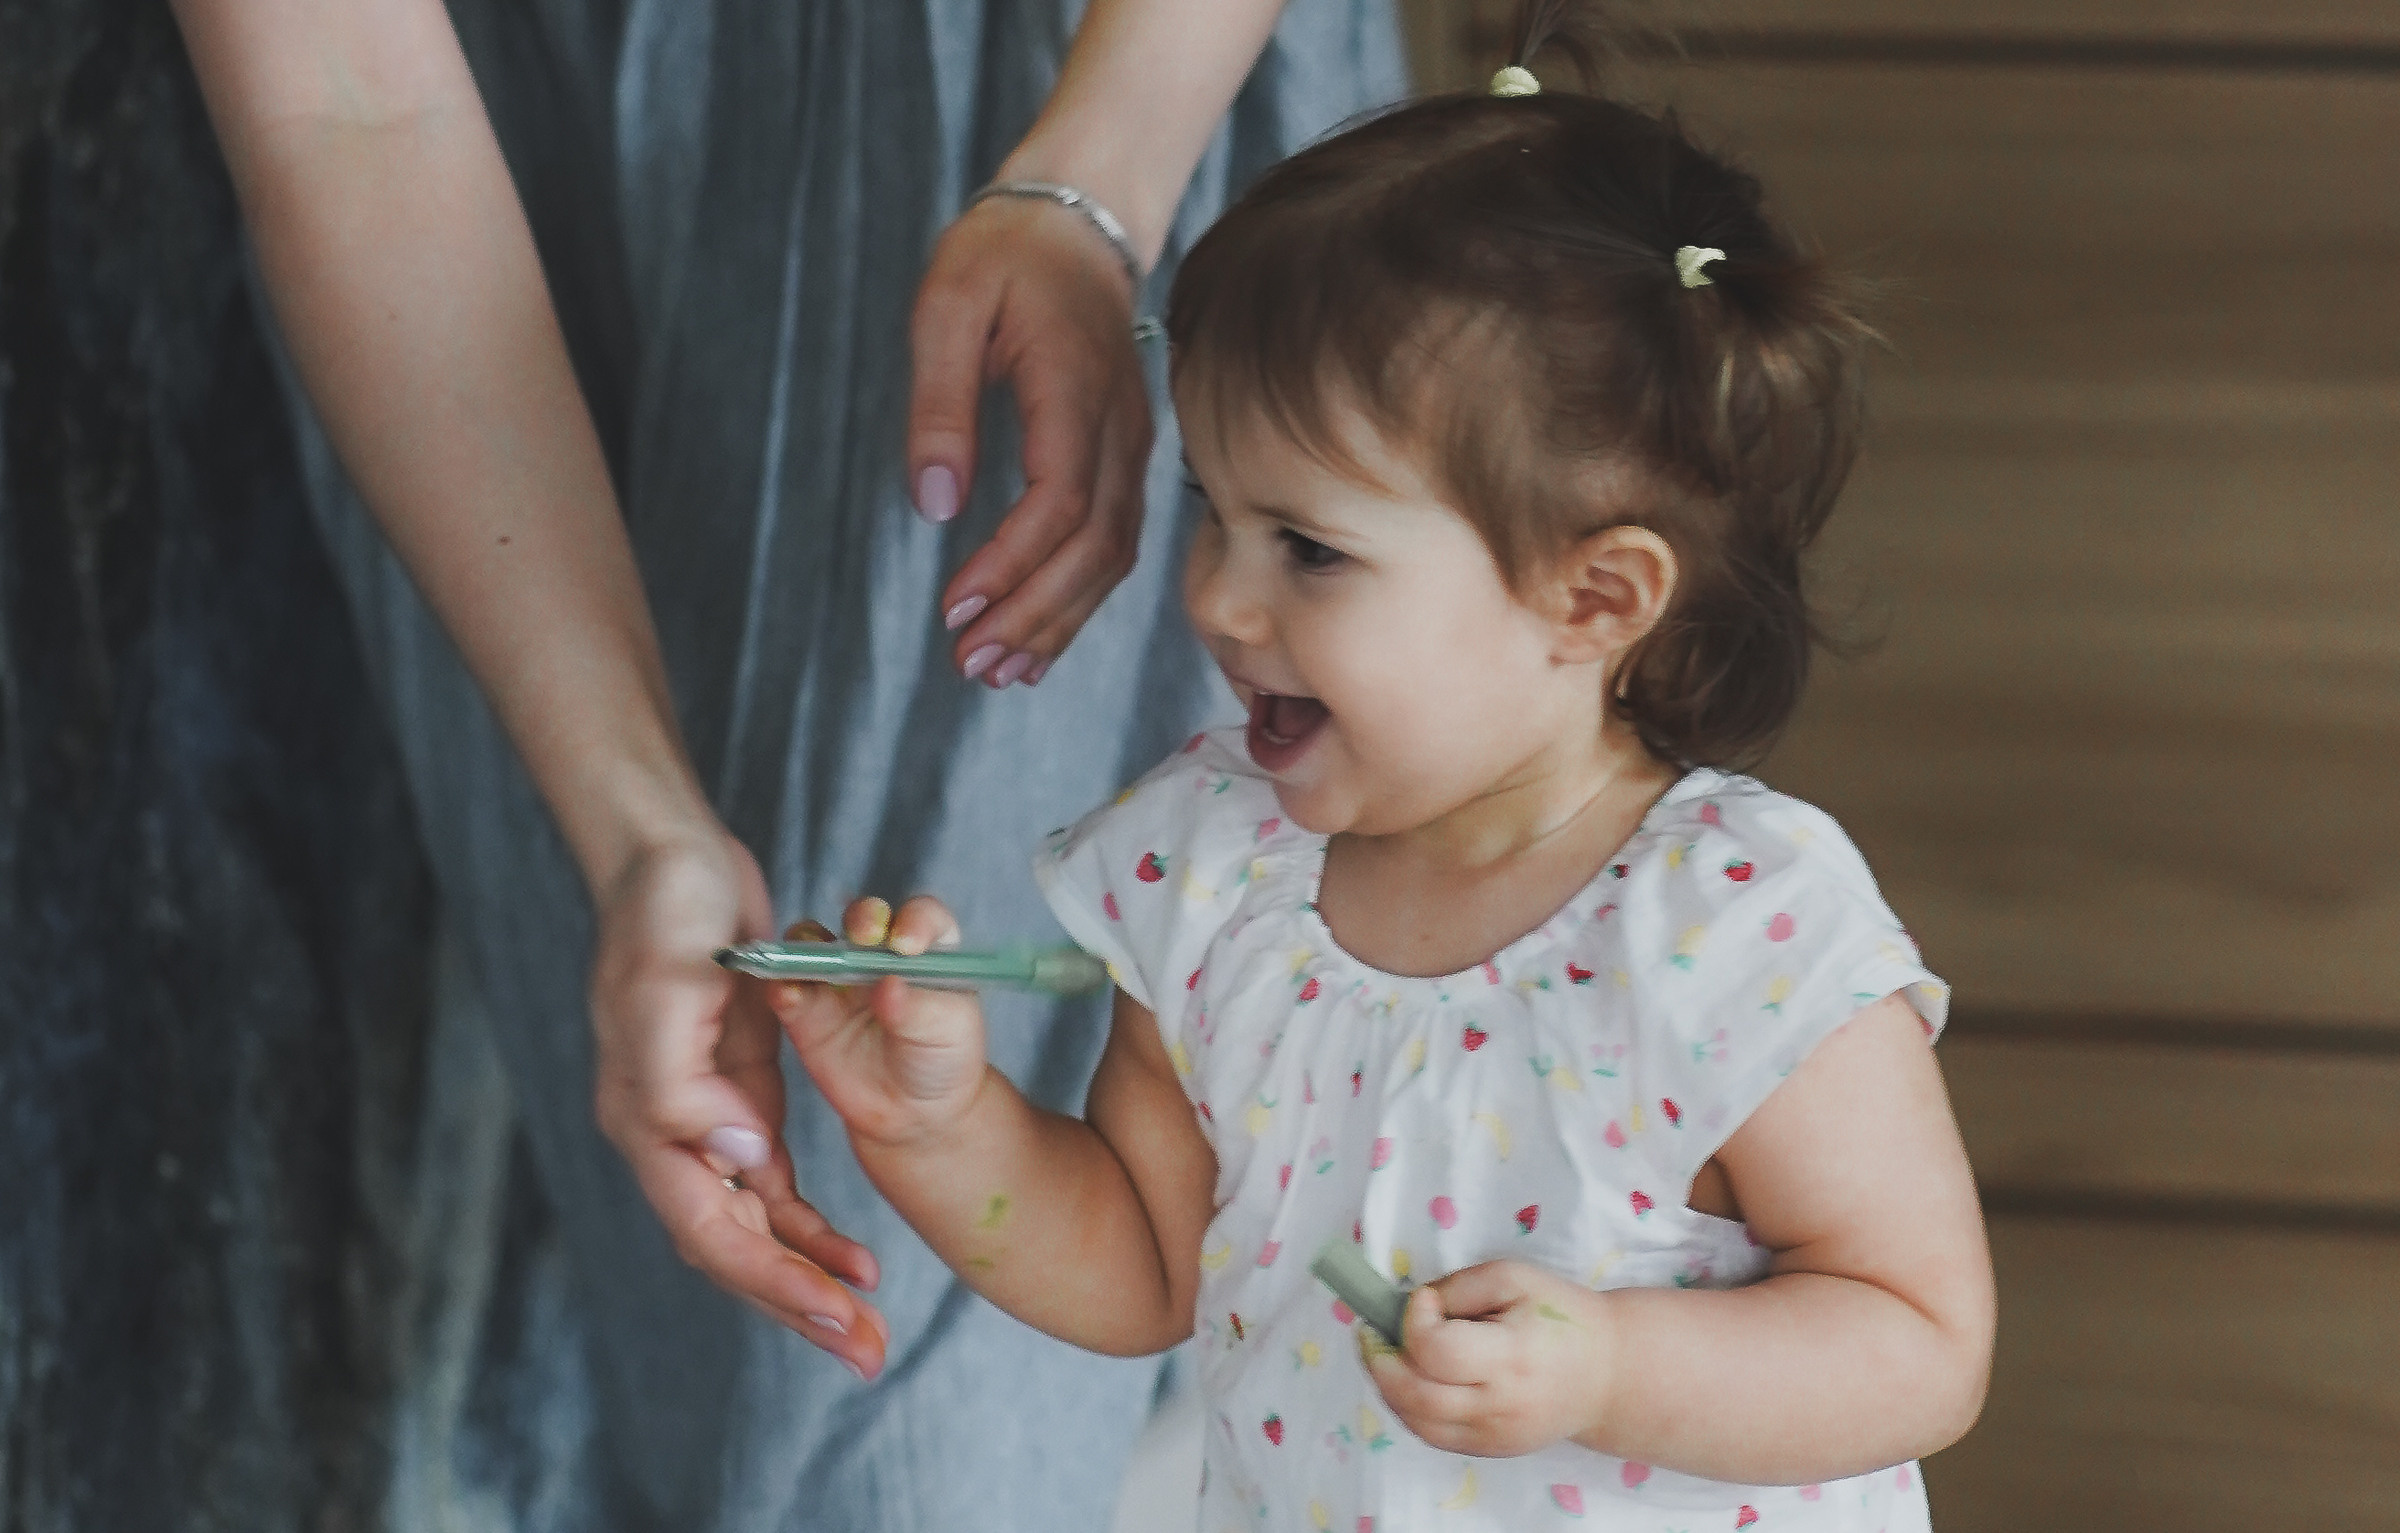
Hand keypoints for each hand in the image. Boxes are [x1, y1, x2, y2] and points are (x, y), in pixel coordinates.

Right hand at [588, 829, 888, 1375]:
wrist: (674, 859)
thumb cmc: (667, 913)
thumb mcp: (669, 986)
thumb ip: (685, 1083)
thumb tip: (736, 1159)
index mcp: (647, 1122)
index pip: (714, 1231)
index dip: (775, 1282)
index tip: (840, 1319)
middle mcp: (671, 1137)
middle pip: (736, 1248)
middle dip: (800, 1305)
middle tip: (868, 1354)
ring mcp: (704, 1121)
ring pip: (757, 1228)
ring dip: (810, 1276)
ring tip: (870, 1320)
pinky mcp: (737, 1096)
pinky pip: (773, 1188)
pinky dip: (809, 1224)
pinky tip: (850, 1252)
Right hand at [770, 895, 992, 1150]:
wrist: (911, 1110)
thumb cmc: (940, 1059)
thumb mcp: (946, 1032)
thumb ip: (918, 1008)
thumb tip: (888, 986)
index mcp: (927, 948)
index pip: (923, 916)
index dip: (915, 921)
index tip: (907, 944)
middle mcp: (878, 952)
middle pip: (864, 917)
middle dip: (862, 918)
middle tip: (864, 935)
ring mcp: (838, 977)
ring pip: (814, 942)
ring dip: (808, 943)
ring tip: (811, 962)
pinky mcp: (806, 1009)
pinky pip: (786, 987)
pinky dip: (781, 984)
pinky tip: (786, 994)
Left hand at [907, 194, 1149, 687]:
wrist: (1080, 223)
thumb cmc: (1004, 257)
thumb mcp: (947, 307)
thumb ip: (939, 404)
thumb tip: (934, 505)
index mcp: (1075, 387)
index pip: (1060, 500)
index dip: (1010, 563)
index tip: (955, 605)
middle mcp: (1120, 427)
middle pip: (1095, 546)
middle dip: (1035, 615)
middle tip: (971, 662)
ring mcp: (1133, 445)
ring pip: (1113, 557)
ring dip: (1058, 621)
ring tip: (999, 670)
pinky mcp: (1128, 458)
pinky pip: (1116, 544)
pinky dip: (1079, 599)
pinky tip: (1038, 639)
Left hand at [1359, 1261, 1620, 1458]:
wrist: (1608, 1374)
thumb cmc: (1562, 1316)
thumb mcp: (1516, 1278)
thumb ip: (1459, 1287)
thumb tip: (1412, 1304)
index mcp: (1512, 1356)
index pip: (1439, 1351)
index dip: (1415, 1320)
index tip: (1424, 1299)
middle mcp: (1501, 1405)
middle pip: (1417, 1395)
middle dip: (1380, 1361)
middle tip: (1371, 1332)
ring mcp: (1495, 1435)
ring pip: (1417, 1422)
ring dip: (1387, 1386)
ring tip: (1384, 1353)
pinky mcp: (1491, 1449)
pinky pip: (1433, 1435)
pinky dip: (1408, 1407)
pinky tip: (1408, 1378)